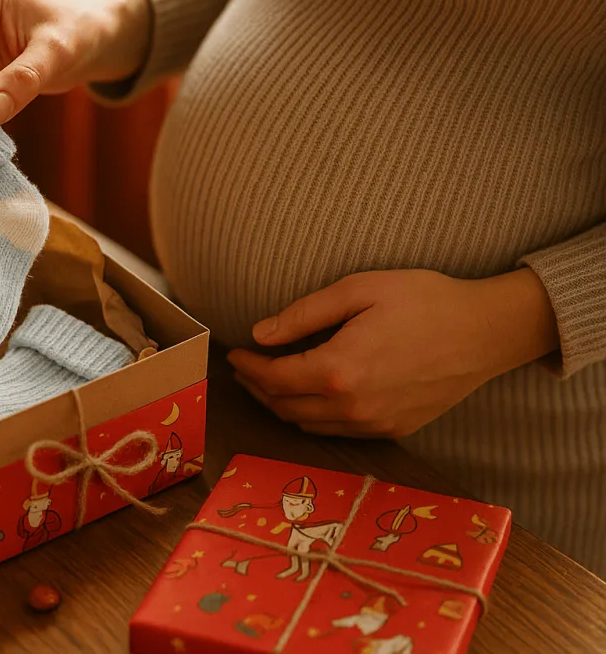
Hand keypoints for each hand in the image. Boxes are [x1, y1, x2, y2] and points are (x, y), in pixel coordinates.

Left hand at [226, 268, 559, 437]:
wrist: (485, 331)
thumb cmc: (424, 300)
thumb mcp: (359, 289)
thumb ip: (304, 313)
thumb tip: (261, 334)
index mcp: (339, 371)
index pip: (274, 379)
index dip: (248, 368)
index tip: (235, 353)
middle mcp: (353, 406)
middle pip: (285, 407)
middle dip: (258, 388)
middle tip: (245, 368)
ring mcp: (374, 423)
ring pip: (308, 425)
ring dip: (281, 405)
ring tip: (268, 380)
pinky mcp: (393, 429)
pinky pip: (336, 431)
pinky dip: (312, 416)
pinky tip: (308, 395)